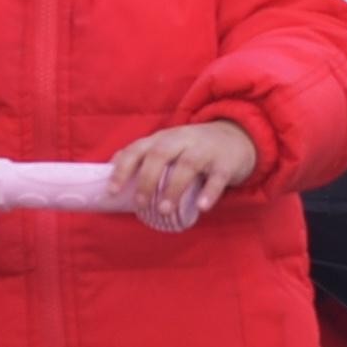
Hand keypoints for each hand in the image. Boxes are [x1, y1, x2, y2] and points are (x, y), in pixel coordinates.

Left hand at [111, 119, 258, 230]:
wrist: (238, 136)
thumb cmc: (193, 148)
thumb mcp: (167, 146)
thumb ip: (143, 156)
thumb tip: (109, 169)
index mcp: (163, 138)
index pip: (138, 149)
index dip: (123, 169)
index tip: (112, 191)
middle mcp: (182, 140)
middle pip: (160, 154)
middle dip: (147, 179)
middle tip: (140, 204)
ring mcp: (205, 150)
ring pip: (187, 165)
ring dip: (173, 188)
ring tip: (164, 210)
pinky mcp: (226, 163)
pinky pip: (217, 177)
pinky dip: (209, 192)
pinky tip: (201, 207)